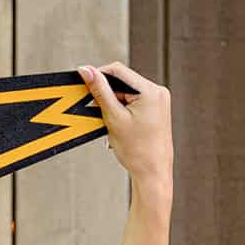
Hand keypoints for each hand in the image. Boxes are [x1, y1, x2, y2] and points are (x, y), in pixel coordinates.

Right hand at [77, 61, 171, 194]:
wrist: (153, 174)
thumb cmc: (137, 151)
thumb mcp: (114, 118)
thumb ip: (99, 91)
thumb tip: (86, 70)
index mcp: (151, 91)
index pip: (117, 70)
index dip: (98, 76)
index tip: (84, 86)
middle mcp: (158, 92)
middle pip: (123, 81)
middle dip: (107, 94)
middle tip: (96, 111)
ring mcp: (159, 101)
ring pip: (127, 92)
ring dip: (114, 103)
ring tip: (110, 123)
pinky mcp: (157, 110)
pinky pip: (134, 102)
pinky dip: (122, 110)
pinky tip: (119, 125)